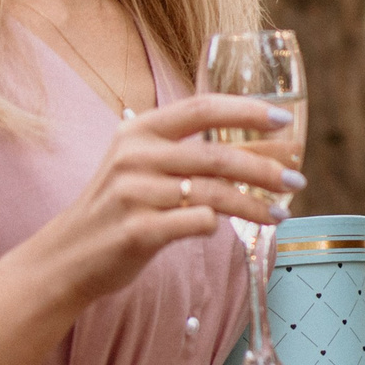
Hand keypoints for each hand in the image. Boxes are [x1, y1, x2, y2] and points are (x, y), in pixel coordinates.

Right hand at [24, 94, 303, 311]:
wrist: (67, 257)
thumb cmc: (119, 209)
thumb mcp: (146, 168)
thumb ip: (194, 155)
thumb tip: (267, 150)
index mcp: (139, 130)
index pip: (202, 107)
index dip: (247, 111)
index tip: (284, 120)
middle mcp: (135, 156)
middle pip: (216, 155)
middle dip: (265, 167)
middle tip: (297, 179)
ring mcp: (133, 193)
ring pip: (213, 193)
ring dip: (255, 203)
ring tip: (282, 212)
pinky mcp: (136, 231)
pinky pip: (196, 223)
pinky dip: (218, 224)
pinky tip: (230, 229)